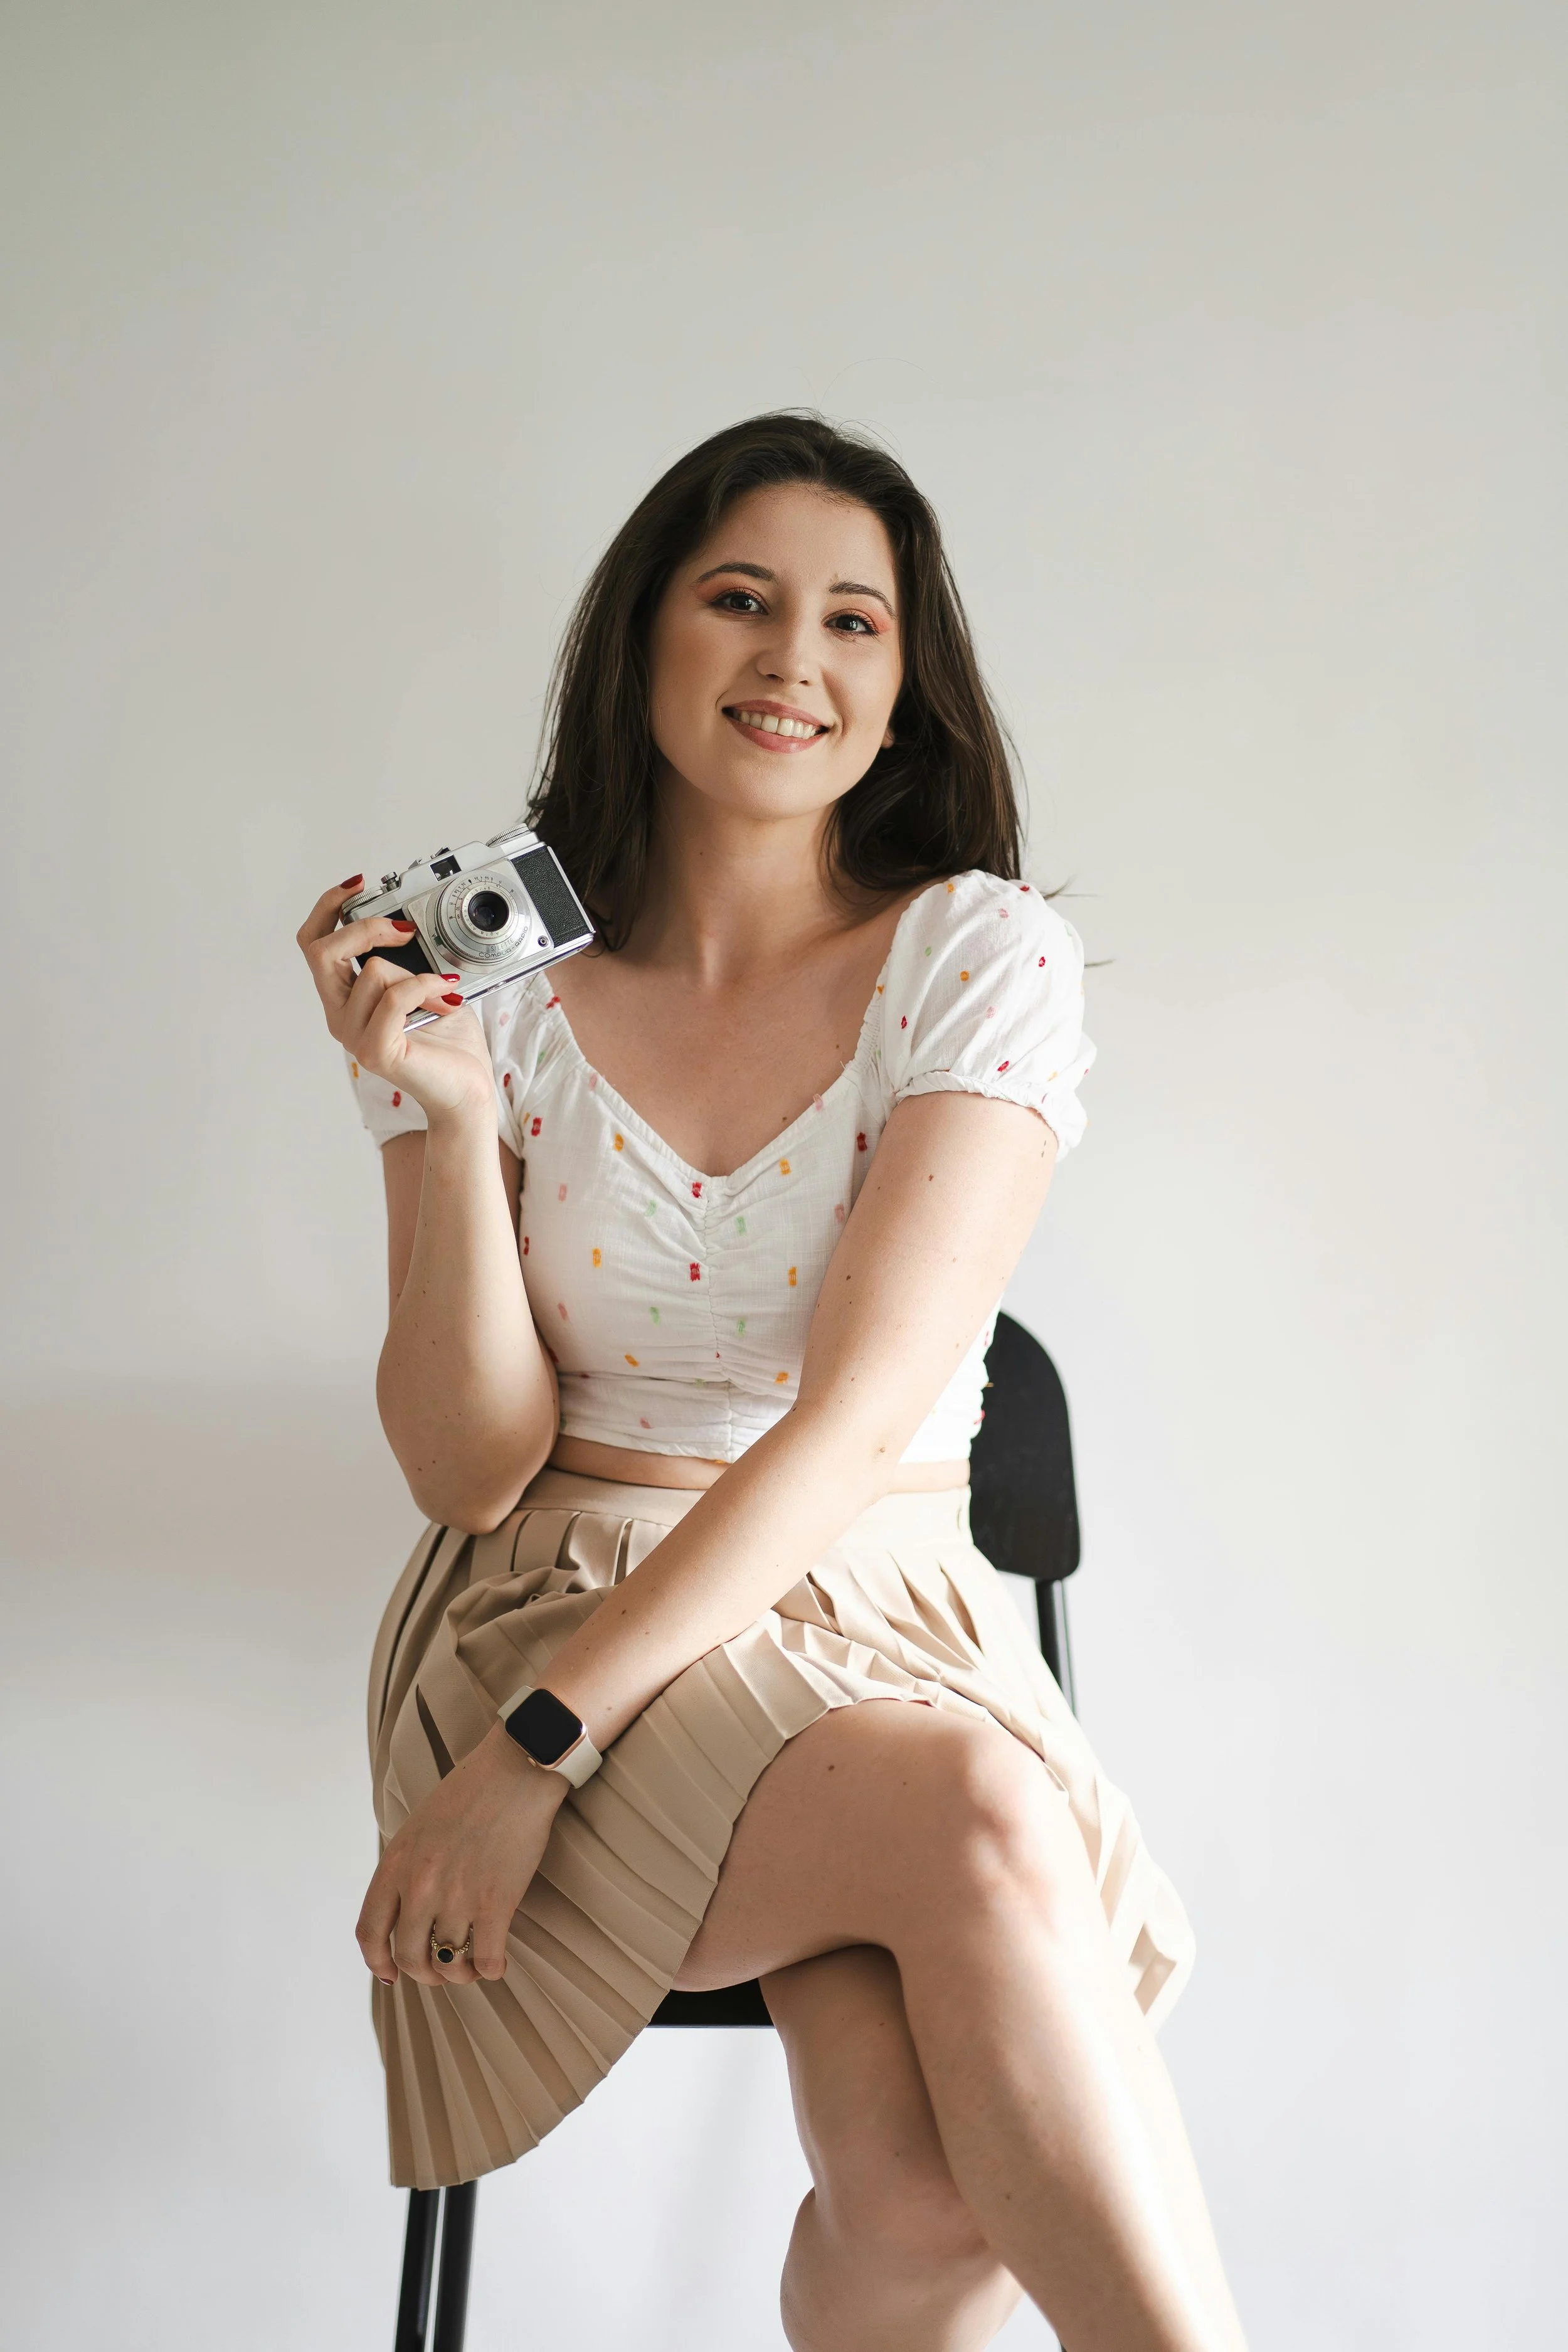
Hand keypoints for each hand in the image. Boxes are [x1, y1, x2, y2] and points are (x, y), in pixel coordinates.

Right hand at [296, 877, 493, 1125]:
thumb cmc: (448, 1043)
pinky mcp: (375, 1050)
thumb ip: (404, 959)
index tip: (359, 884)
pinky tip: (446, 1000)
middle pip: (322, 950)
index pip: (314, 944)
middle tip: (405, 931)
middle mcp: (340, 1016)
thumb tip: (406, 925)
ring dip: (417, 973)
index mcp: (344, 998)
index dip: (328, 907)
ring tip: (444, 992)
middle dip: (365, 928)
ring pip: (370, 972)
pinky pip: (394, 997)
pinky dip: (425, 988)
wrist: (466, 1089)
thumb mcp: (424, 984)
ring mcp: (354, 1036)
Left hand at [356, 1724, 568, 1987]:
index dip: (377, 1962)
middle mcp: (419, 1886)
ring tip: (471, 1967)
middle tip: (441, 1971)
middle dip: (425, 1973)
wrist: (516, 1769)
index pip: (369, 1932)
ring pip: (448, 1965)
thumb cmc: (471, 1792)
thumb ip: (406, 1868)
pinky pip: (488, 1960)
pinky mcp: (496, 1903)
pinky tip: (497, 1962)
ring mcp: (458, 1897)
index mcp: (396, 1864)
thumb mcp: (418, 1828)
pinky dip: (491, 1970)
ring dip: (460, 1975)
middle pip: (409, 1957)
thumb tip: (407, 1911)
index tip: (389, 1974)